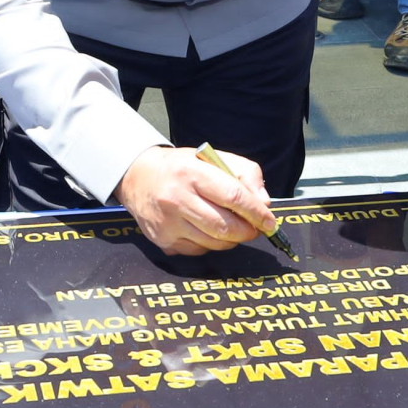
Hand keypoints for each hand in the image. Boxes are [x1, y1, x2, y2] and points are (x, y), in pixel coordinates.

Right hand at [115, 145, 277, 255]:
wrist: (138, 177)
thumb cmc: (181, 167)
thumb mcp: (213, 157)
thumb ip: (244, 173)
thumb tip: (264, 202)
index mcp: (192, 172)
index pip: (233, 196)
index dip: (256, 212)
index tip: (269, 221)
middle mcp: (177, 198)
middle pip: (225, 226)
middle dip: (248, 231)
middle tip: (256, 229)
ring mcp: (168, 223)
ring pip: (214, 243)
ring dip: (232, 240)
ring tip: (234, 228)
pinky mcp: (163, 240)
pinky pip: (199, 250)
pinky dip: (211, 244)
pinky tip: (208, 230)